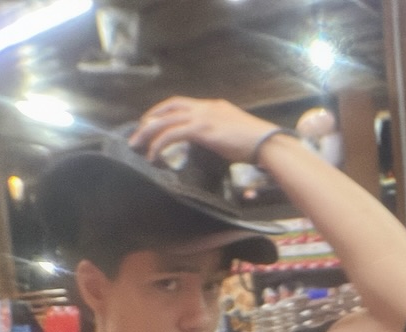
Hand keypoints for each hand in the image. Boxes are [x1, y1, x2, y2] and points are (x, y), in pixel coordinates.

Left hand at [129, 96, 275, 163]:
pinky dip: (160, 144)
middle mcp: (205, 107)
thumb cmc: (257, 143)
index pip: (180, 103)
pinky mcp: (202, 129)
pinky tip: (154, 155)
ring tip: (137, 145)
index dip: (162, 111)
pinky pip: (172, 134)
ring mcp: (203, 116)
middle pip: (168, 109)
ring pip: (165, 120)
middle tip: (137, 134)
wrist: (267, 142)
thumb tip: (213, 143)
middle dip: (149, 121)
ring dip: (148, 132)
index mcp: (213, 106)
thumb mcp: (234, 132)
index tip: (151, 121)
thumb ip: (220, 132)